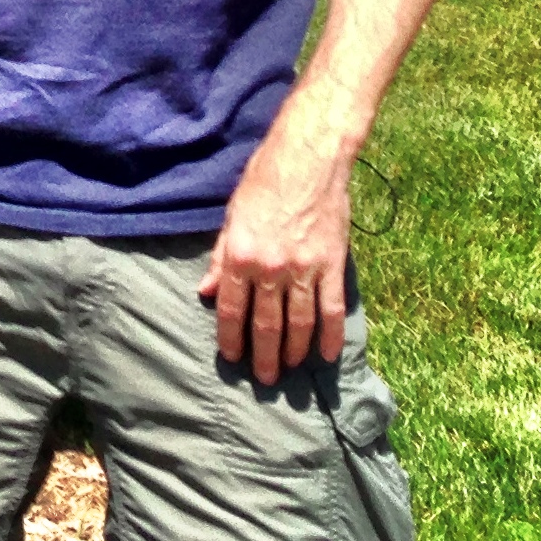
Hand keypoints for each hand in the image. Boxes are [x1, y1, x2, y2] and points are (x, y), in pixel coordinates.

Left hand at [199, 115, 352, 385]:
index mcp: (241, 255)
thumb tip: (208, 291)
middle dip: (264, 355)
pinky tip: (327, 356)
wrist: (307, 161)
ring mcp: (305, 269)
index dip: (231, 337)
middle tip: (264, 378)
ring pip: (300, 324)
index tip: (231, 358)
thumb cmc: (263, 183)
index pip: (233, 309)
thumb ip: (221, 257)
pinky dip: (330, 336)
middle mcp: (271, 268)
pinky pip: (332, 310)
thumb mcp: (231, 217)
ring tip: (290, 371)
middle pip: (266, 323)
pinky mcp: (332, 266)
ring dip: (295, 352)